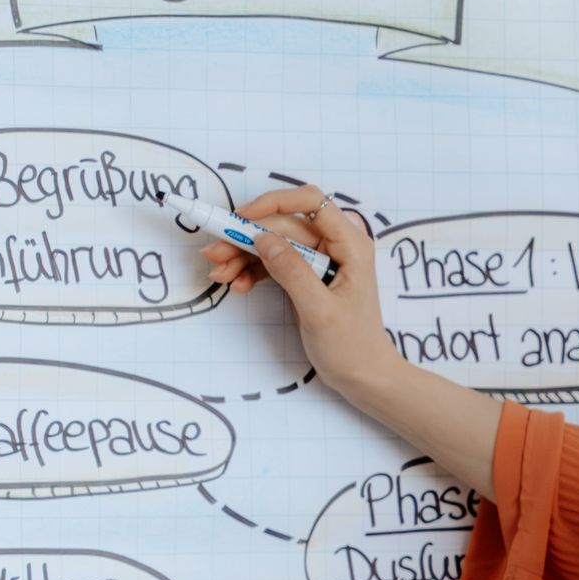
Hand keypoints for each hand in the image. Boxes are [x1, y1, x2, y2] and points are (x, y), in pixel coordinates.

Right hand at [203, 187, 395, 397]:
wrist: (364, 376)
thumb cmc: (353, 346)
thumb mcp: (320, 311)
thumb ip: (292, 272)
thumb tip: (262, 238)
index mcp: (351, 245)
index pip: (312, 202)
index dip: (274, 203)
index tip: (241, 218)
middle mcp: (336, 245)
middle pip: (284, 225)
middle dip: (247, 237)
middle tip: (215, 255)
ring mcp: (320, 260)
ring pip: (274, 243)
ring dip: (243, 255)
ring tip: (220, 275)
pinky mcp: (306, 276)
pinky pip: (274, 263)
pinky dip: (252, 271)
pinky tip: (236, 284)